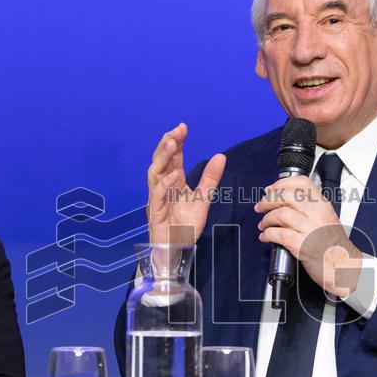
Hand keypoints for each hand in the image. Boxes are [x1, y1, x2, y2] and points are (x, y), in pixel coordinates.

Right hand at [147, 123, 225, 244]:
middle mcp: (163, 186)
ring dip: (162, 158)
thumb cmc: (186, 225)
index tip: (183, 127)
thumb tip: (221, 156)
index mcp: (173, 181)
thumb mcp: (203, 199)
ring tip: (172, 144)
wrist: (177, 249)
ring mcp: (157, 198)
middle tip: (176, 131)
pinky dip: (165, 184)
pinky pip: (158, 194)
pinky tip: (173, 175)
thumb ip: (210, 179)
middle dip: (167, 144)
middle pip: (160, 160)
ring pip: (154, 173)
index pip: (173, 157)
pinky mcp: (155, 212)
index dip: (177, 141)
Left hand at [255, 176, 363, 297]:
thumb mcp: (327, 219)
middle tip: (261, 206)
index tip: (271, 189)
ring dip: (267, 219)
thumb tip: (285, 201)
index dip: (281, 184)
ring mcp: (310, 229)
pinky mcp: (303, 246)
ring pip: (281, 214)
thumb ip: (309, 208)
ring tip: (263, 224)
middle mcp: (317, 214)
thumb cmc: (334, 247)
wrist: (344, 267)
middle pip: (287, 196)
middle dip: (268, 200)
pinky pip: (279, 234)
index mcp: (323, 205)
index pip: (302, 183)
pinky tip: (266, 237)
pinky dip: (268, 234)